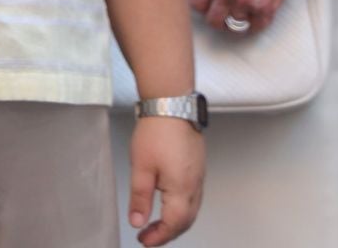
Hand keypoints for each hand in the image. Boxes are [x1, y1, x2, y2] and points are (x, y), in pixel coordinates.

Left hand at [127, 113, 204, 244]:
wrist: (171, 104)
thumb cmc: (157, 131)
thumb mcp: (141, 167)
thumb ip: (140, 197)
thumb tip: (138, 221)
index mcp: (182, 188)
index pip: (173, 224)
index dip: (159, 236)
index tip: (144, 241)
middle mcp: (195, 185)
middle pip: (186, 220)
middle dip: (168, 232)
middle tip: (149, 237)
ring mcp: (199, 176)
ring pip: (192, 209)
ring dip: (176, 222)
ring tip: (157, 224)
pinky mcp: (198, 166)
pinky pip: (194, 196)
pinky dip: (182, 208)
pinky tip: (170, 204)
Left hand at [188, 0, 318, 33]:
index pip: (196, 4)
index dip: (202, 6)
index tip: (207, 5)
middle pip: (212, 21)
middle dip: (217, 18)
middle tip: (223, 13)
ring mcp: (246, 2)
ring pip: (233, 26)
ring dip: (237, 18)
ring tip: (243, 7)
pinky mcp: (264, 10)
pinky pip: (253, 28)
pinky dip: (254, 22)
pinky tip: (255, 10)